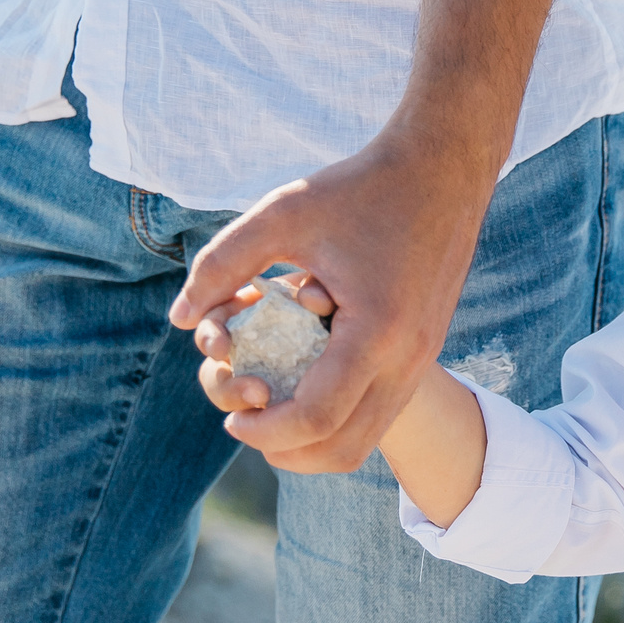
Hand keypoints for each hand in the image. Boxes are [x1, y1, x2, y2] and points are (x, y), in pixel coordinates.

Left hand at [169, 125, 493, 473]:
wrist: (444, 169)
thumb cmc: (360, 186)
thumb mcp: (283, 212)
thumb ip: (224, 262)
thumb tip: (179, 317)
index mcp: (375, 330)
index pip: (316, 417)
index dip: (265, 430)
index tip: (231, 418)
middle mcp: (406, 357)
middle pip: (344, 449)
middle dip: (287, 452)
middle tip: (247, 426)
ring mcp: (422, 358)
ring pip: (367, 439)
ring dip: (314, 443)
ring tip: (269, 413)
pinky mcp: (425, 350)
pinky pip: (380, 411)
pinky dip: (339, 417)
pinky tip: (304, 382)